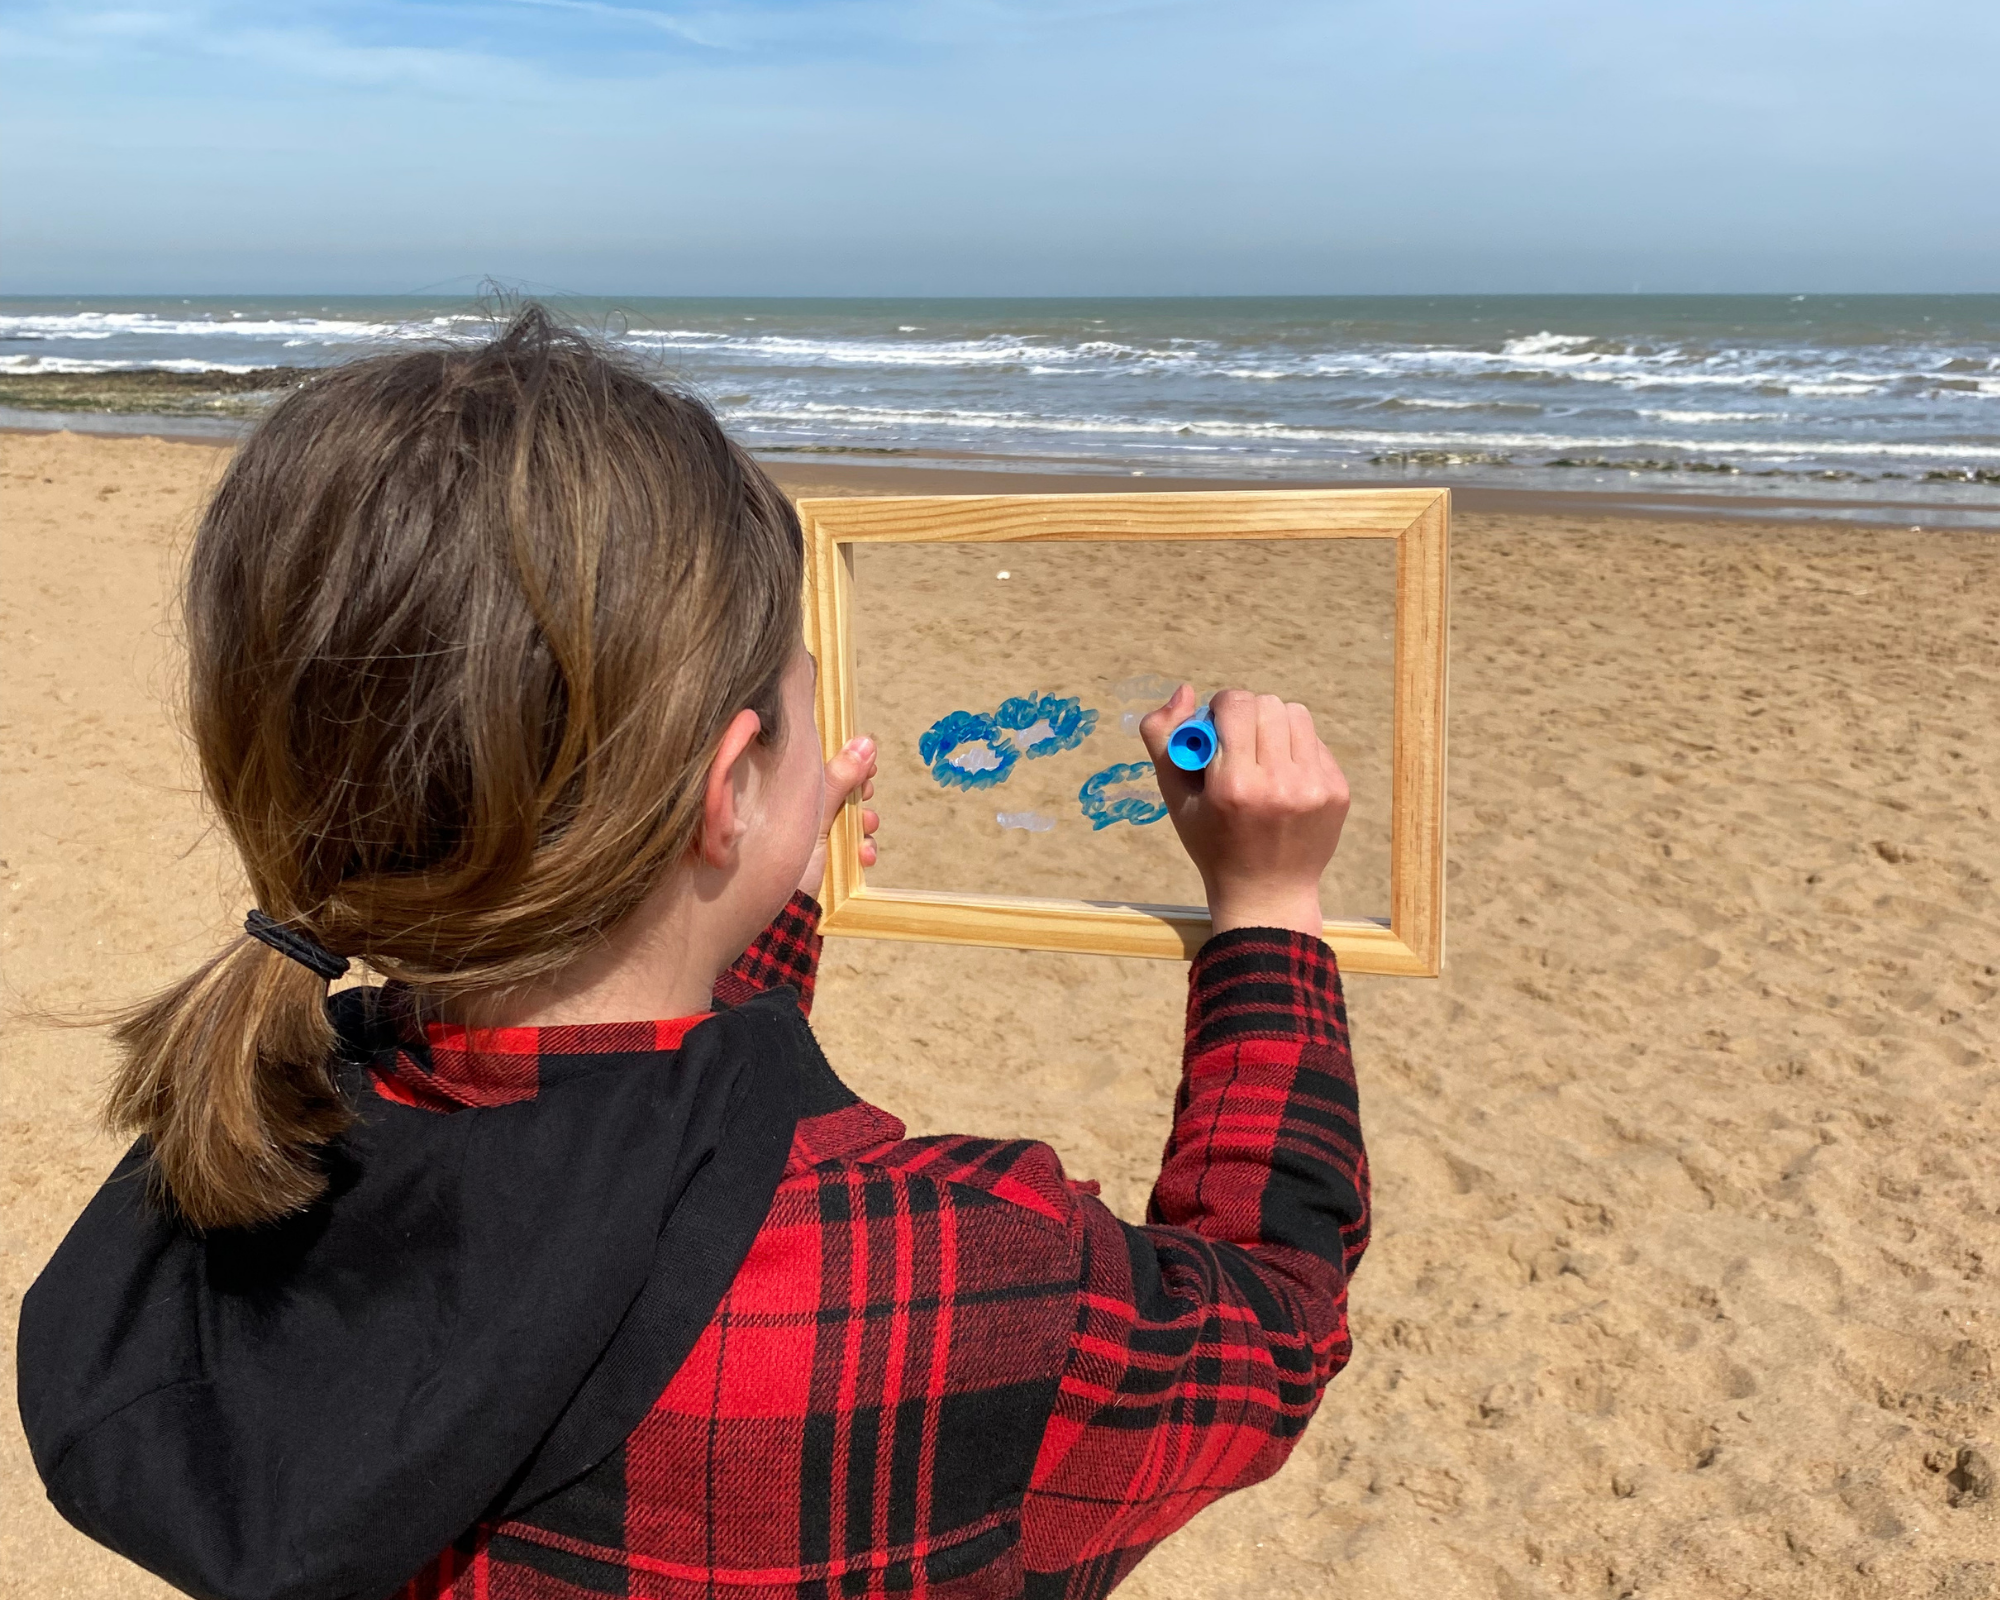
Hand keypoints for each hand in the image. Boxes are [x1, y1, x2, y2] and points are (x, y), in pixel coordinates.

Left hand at [799, 735, 879, 897]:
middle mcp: (806, 815)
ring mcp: (818, 839)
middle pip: (843, 792)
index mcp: (795, 798)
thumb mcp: (814, 817)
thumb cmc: (786, 860)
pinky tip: (864, 857)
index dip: (850, 763)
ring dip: (865, 823)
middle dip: (861, 794)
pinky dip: (864, 850)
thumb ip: (838, 781)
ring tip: (866, 829)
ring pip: (852, 820)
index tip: (868, 763)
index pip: (825, 770)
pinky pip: (855, 848)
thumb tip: (866, 743)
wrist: (782, 916)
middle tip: (867, 793)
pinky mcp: (830, 862)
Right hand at [1139, 685, 1347, 938]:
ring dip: (1275, 726)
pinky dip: (1297, 750)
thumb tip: (1185, 690)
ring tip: (1263, 756)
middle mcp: (1279, 782)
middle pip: (1268, 704)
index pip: (1236, 705)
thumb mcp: (1176, 798)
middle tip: (1238, 744)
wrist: (1267, 893)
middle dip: (1248, 716)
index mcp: (1234, 785)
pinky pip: (1316, 742)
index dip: (1221, 709)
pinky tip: (1284, 778)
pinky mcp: (1338, 791)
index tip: (1216, 731)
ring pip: (1297, 715)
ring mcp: (1315, 787)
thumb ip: (1165, 739)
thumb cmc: (1212, 844)